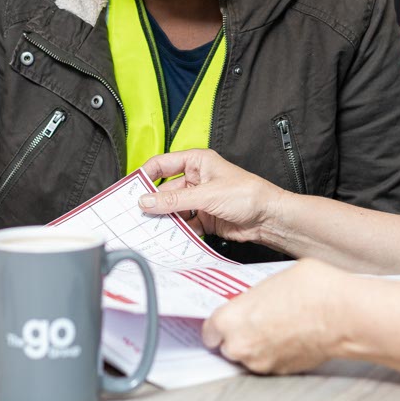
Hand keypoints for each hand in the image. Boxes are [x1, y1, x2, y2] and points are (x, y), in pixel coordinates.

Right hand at [136, 149, 286, 243]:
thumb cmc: (248, 194)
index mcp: (197, 162)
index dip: (145, 175)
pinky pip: (183, 224)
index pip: (162, 164)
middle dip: (154, 204)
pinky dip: (177, 231)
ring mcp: (199, 199)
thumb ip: (174, 200)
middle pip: (165, 190)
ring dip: (165, 220)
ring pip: (173, 210)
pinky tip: (170, 238)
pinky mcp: (204, 218)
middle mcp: (196, 179)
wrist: (269, 218)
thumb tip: (147, 201)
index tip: (130, 190)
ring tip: (151, 230)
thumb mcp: (206, 195)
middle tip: (137, 216)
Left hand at [202, 259, 350, 373]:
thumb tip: (254, 302)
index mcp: (231, 320)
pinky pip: (270, 362)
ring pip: (249, 356)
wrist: (343, 314)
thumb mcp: (272, 279)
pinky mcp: (282, 372)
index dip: (218, 324)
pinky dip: (275, 352)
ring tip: (277, 325)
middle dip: (238, 335)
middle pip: (227, 346)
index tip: (226, 320)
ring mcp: (262, 363)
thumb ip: (253, 298)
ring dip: (257, 345)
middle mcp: (241, 346)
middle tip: (256, 319)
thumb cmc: (312, 290)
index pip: (208, 331)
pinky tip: (289, 336)